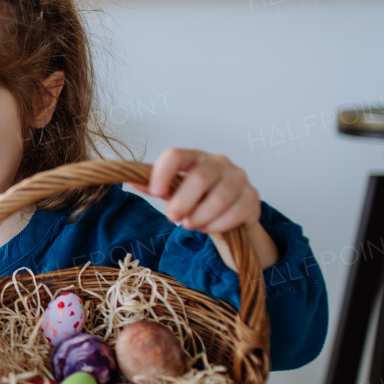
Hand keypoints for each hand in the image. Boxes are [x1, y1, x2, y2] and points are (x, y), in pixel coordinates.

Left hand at [128, 148, 278, 270]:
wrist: (230, 214)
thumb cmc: (198, 199)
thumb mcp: (174, 192)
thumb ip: (157, 187)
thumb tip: (131, 180)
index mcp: (194, 157)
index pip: (176, 155)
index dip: (162, 173)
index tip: (155, 192)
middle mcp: (218, 162)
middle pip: (199, 177)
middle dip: (183, 202)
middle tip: (173, 217)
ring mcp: (239, 177)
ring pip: (219, 197)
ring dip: (200, 216)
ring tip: (190, 225)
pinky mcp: (252, 196)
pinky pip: (236, 212)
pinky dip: (218, 224)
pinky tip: (209, 228)